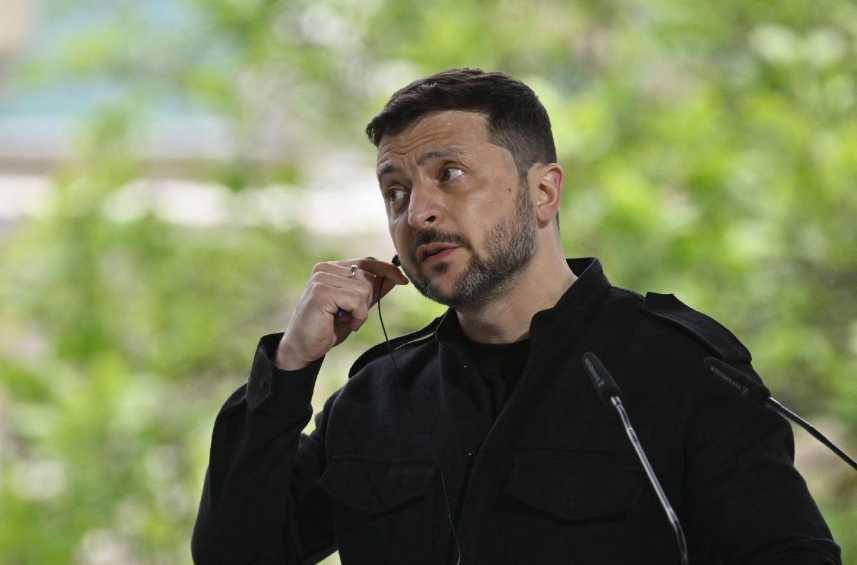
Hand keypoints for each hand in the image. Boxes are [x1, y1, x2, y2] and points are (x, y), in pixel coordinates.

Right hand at [275, 257, 408, 369]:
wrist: (303, 348)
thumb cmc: (327, 328)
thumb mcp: (355, 307)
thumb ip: (372, 292)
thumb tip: (395, 278)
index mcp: (331, 268)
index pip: (366, 262)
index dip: (387, 270)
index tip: (403, 280)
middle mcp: (325, 268)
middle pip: (368, 277)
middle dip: (366, 300)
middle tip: (348, 315)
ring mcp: (321, 278)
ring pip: (363, 289)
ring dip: (360, 310)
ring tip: (343, 319)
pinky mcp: (321, 291)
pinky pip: (356, 300)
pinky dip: (356, 315)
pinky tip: (340, 322)